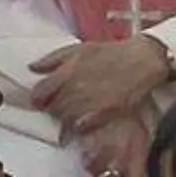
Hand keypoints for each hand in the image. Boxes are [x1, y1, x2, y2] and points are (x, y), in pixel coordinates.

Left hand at [29, 38, 174, 136]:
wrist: (142, 60)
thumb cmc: (111, 53)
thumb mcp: (80, 49)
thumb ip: (54, 58)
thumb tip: (32, 68)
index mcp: (67, 71)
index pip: (39, 93)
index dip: (38, 98)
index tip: (42, 100)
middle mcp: (75, 88)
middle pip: (52, 108)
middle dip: (53, 109)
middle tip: (60, 107)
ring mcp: (89, 102)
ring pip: (65, 119)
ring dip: (65, 119)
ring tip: (72, 115)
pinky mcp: (104, 113)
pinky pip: (82, 127)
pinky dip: (79, 127)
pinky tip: (83, 123)